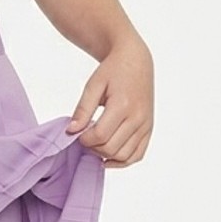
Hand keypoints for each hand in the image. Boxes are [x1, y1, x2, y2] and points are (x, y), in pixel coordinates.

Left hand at [65, 35, 152, 167]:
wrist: (136, 60)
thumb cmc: (113, 70)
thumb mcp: (93, 85)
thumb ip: (82, 109)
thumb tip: (71, 131)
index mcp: (123, 105)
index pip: (100, 135)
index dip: (84, 140)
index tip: (77, 133)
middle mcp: (138, 117)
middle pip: (112, 148)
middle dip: (93, 148)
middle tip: (84, 138)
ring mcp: (146, 124)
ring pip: (124, 156)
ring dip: (106, 156)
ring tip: (95, 144)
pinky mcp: (149, 128)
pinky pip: (138, 155)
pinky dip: (123, 161)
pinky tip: (108, 157)